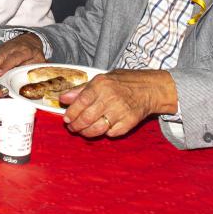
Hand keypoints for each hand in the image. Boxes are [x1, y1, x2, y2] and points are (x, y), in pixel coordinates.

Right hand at [0, 32, 45, 75]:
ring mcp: (4, 47)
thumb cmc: (34, 53)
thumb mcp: (39, 60)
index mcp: (24, 51)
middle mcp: (13, 48)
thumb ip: (33, 68)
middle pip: (1, 56)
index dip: (5, 65)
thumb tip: (28, 78)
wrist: (30, 39)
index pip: (13, 58)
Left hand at [60, 69, 177, 138]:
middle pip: (87, 117)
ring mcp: (121, 111)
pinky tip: (101, 129)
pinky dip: (104, 133)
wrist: (149, 88)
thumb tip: (63, 99)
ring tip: (82, 131)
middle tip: (72, 127)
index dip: (71, 112)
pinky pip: (112, 133)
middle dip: (76, 126)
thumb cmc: (122, 82)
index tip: (66, 119)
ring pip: (98, 128)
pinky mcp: (130, 122)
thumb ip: (81, 90)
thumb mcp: (100, 80)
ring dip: (86, 132)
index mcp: (101, 85)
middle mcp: (110, 98)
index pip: (81, 102)